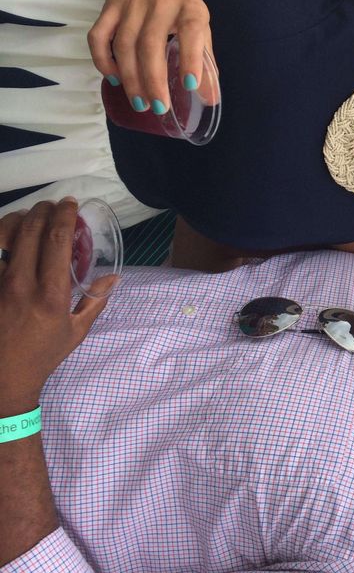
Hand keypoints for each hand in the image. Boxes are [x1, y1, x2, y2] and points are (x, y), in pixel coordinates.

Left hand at [0, 200, 111, 411]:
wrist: (3, 378)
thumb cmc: (43, 354)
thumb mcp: (76, 331)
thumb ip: (95, 301)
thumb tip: (114, 278)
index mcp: (51, 295)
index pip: (57, 241)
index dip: (64, 216)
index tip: (71, 204)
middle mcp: (22, 285)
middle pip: (29, 231)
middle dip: (42, 210)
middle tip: (52, 205)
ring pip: (3, 237)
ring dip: (18, 219)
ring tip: (29, 216)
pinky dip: (0, 239)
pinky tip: (8, 235)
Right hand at [88, 0, 213, 115]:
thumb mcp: (200, 18)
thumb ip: (204, 56)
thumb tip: (208, 97)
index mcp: (190, 7)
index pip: (192, 32)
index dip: (191, 59)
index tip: (191, 85)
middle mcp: (161, 4)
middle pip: (151, 45)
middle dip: (153, 80)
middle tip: (159, 107)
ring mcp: (131, 4)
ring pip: (124, 44)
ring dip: (130, 77)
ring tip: (140, 102)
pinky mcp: (110, 4)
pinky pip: (99, 34)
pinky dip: (102, 59)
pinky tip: (114, 78)